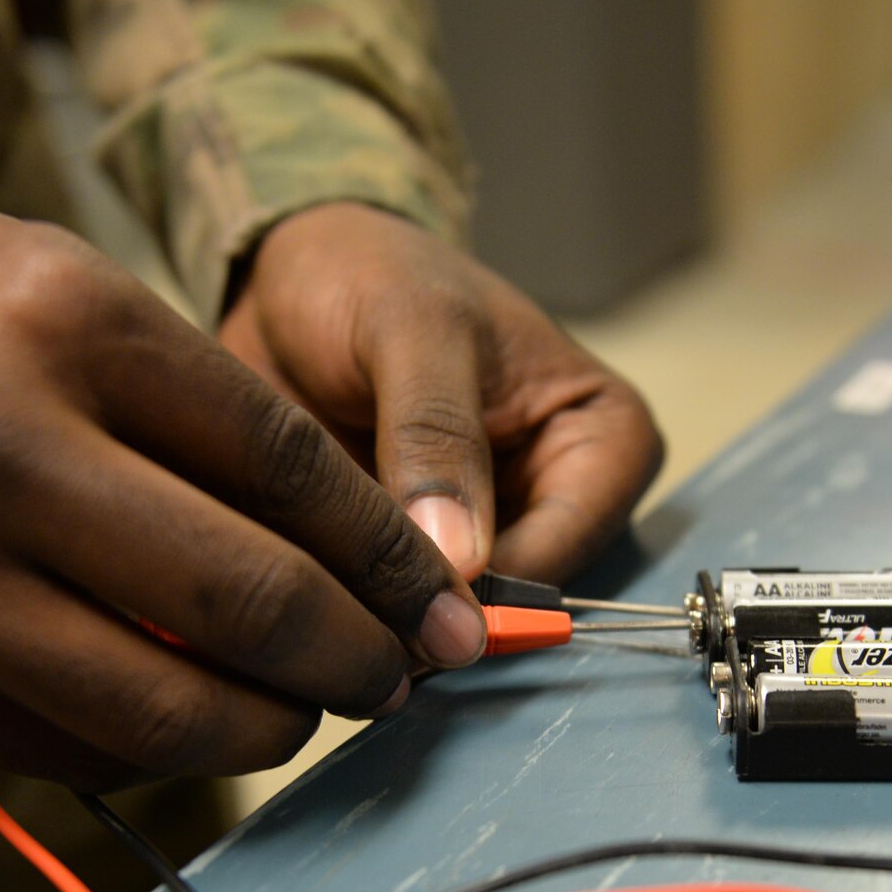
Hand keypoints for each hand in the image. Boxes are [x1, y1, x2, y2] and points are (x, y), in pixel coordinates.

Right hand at [0, 204, 485, 788]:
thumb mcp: (54, 292)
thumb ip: (189, 408)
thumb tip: (345, 553)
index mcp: (64, 321)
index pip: (286, 461)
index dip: (388, 553)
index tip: (441, 606)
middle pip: (243, 595)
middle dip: (353, 659)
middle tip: (397, 679)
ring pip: (160, 708)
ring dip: (265, 731)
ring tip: (300, 715)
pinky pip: (61, 745)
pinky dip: (152, 751)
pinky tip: (190, 725)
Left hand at [219, 203, 662, 583]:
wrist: (288, 273)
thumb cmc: (371, 272)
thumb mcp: (412, 327)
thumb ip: (436, 434)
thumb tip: (460, 561)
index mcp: (603, 442)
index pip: (562, 554)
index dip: (484, 594)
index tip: (395, 601)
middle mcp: (559, 502)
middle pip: (512, 603)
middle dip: (428, 613)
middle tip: (340, 614)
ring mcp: (489, 537)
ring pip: (450, 618)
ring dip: (382, 619)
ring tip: (308, 593)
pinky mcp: (420, 558)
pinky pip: (393, 610)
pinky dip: (348, 608)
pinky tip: (297, 590)